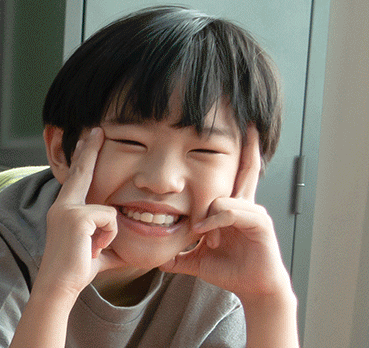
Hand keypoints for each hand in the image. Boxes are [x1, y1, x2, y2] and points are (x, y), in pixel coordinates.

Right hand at [38, 128, 126, 295]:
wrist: (59, 284)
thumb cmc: (77, 270)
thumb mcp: (100, 250)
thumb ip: (112, 241)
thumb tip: (135, 247)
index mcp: (65, 209)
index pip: (78, 179)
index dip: (84, 158)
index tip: (88, 139)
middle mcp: (63, 205)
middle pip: (82, 172)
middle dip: (89, 149)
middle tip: (97, 128)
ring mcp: (68, 210)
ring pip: (108, 211)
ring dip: (108, 235)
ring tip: (93, 249)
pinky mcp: (77, 217)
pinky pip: (109, 220)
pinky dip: (108, 237)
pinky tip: (93, 248)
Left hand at [161, 125, 291, 301]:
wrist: (254, 288)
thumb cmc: (228, 270)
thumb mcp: (194, 258)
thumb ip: (175, 252)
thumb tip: (152, 255)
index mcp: (229, 208)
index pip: (230, 175)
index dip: (230, 156)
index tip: (226, 134)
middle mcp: (243, 205)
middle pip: (246, 170)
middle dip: (247, 147)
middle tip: (247, 124)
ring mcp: (253, 213)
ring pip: (223, 196)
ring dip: (207, 213)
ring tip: (198, 232)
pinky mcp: (259, 224)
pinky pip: (231, 212)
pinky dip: (215, 221)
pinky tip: (206, 233)